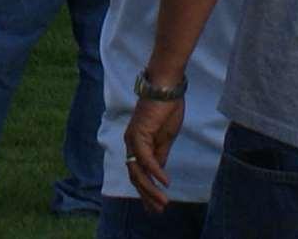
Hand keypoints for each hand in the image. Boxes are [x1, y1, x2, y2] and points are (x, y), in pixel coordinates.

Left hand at [125, 94, 181, 208]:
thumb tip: (159, 174)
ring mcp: (133, 139)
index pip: (138, 173)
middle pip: (135, 176)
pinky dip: (155, 172)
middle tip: (158, 210)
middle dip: (147, 195)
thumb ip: (160, 155)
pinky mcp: (139, 134)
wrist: (166, 87)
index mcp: (137, 144)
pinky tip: (165, 182)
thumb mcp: (165, 138)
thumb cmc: (167, 108)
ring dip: (150, 189)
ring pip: (138, 171)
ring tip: (162, 202)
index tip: (155, 206)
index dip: (146, 191)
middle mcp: (130, 143)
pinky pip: (146, 159)